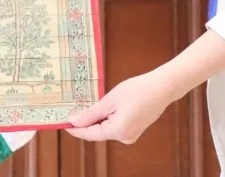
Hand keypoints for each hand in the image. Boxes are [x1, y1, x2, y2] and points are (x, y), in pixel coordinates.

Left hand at [64, 70, 178, 143]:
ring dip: (96, 120)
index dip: (75, 129)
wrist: (162, 87)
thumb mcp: (110, 99)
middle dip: (85, 123)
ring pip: (106, 129)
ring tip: (86, 107)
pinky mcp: (134, 130)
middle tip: (71, 111)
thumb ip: (92, 113)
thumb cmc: (138, 90)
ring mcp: (131, 135)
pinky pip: (115, 127)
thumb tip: (75, 121)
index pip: (90, 134)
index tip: (63, 123)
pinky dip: (107, 119)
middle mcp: (124, 137)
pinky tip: (102, 108)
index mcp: (117, 131)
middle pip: (98, 132)